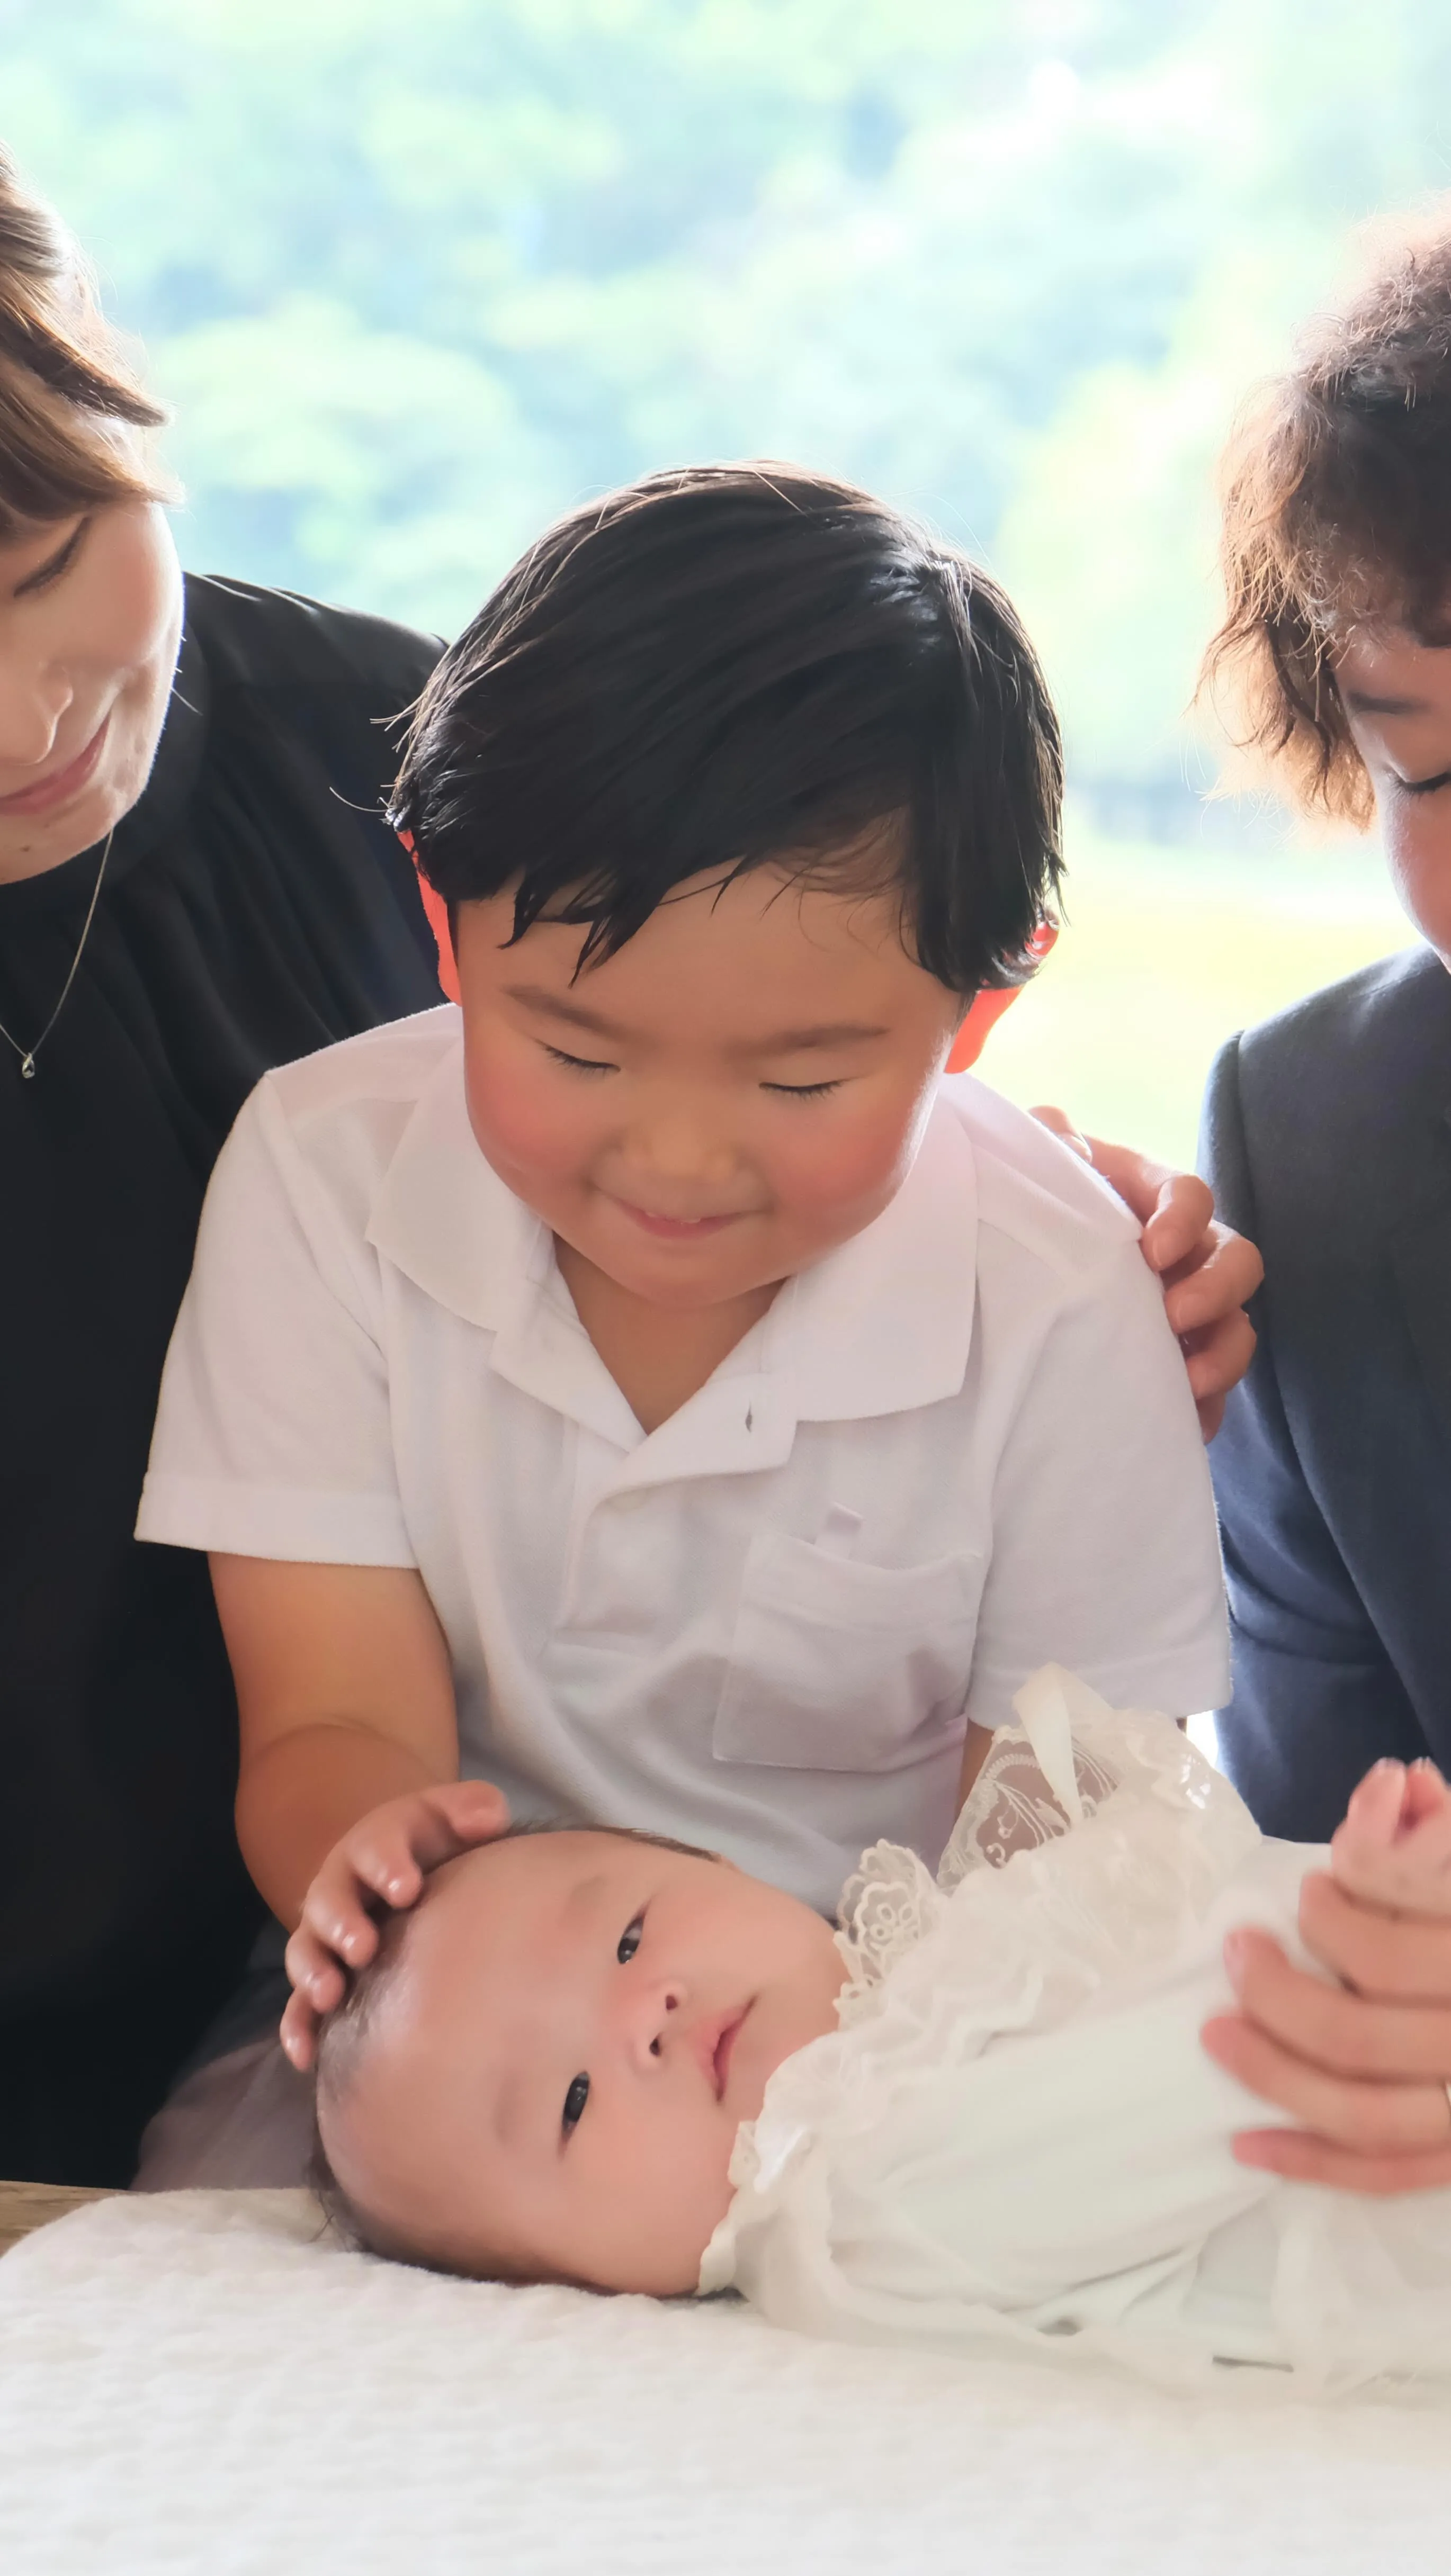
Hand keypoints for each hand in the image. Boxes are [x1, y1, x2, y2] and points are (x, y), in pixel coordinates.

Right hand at [280, 1778, 508, 2070]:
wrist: (404, 1872)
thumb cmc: (441, 1846)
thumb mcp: (456, 1816)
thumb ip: (474, 1808)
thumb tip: (486, 1819)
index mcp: (377, 1845)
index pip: (375, 1846)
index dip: (386, 1864)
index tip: (406, 1888)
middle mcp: (342, 1888)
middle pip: (330, 1901)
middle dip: (343, 1922)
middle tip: (364, 1946)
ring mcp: (326, 1935)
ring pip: (307, 1952)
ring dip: (314, 1973)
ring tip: (330, 1996)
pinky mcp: (322, 1976)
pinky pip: (298, 2005)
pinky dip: (298, 2028)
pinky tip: (307, 2056)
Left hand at [1031, 1107, 1262, 1438]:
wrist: (1003, 1270)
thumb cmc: (1030, 1207)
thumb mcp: (1034, 1169)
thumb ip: (1048, 1143)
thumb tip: (1058, 1132)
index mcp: (1151, 1199)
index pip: (1189, 1196)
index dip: (1184, 1219)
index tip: (1155, 1250)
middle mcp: (1182, 1254)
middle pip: (1235, 1263)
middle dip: (1217, 1290)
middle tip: (1177, 1316)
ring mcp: (1184, 1311)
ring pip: (1234, 1329)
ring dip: (1223, 1355)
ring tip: (1190, 1382)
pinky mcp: (1172, 1363)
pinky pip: (1206, 1390)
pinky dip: (1204, 1408)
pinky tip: (1187, 1424)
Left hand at [1199, 1772, 1450, 2193]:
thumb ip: (1442, 1831)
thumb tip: (1395, 1782)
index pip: (1401, 1929)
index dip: (1344, 1906)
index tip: (1312, 1885)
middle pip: (1362, 2029)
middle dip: (1279, 1991)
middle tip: (1240, 1950)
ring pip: (1363, 2109)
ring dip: (1275, 2071)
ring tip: (1218, 2030)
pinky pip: (1386, 2173)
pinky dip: (1311, 2163)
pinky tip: (1247, 2142)